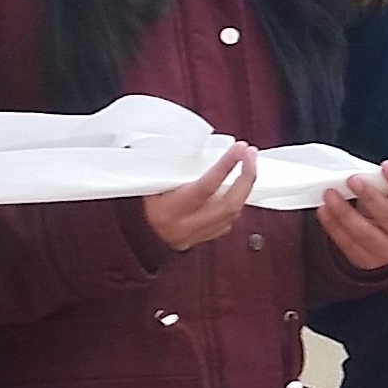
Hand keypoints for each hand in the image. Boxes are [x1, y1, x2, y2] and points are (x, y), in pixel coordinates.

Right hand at [139, 142, 254, 252]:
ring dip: (244, 189)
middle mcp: (187, 224)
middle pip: (229, 204)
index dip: (225, 166)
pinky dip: (236, 203)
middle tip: (251, 155)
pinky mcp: (204, 238)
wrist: (136, 236)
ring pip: (232, 213)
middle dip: (246, 178)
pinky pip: (228, 221)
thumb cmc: (141, 206)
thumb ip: (175, 170)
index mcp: (171, 209)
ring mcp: (198, 233)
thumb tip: (199, 148)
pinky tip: (238, 189)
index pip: (206, 186)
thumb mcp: (152, 183)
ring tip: (248, 166)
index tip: (238, 149)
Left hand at [316, 162, 387, 273]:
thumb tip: (362, 173)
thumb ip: (385, 186)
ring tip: (330, 193)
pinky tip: (323, 209)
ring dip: (344, 212)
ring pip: (364, 232)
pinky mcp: (367, 261)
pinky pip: (347, 243)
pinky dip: (333, 226)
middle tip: (352, 179)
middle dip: (369, 196)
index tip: (386, 165)